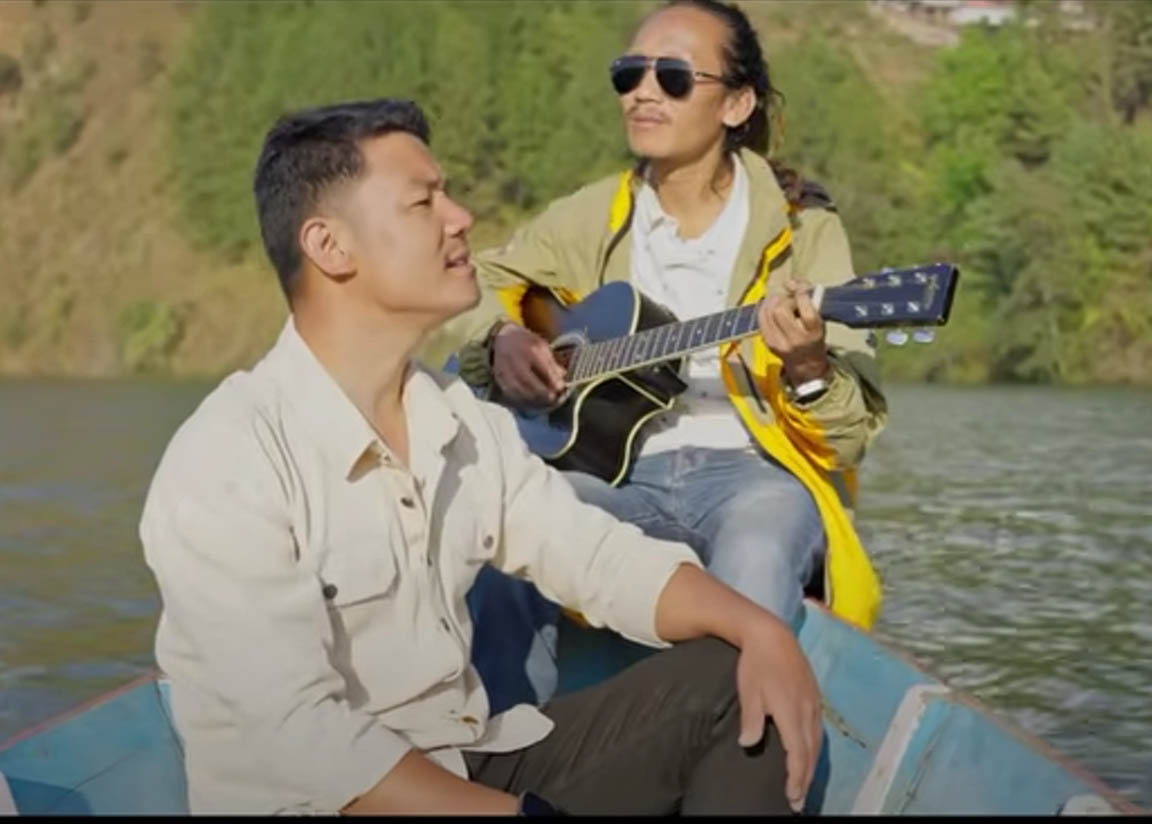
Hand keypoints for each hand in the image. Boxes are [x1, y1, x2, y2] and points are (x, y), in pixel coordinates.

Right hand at [491, 323, 565, 406]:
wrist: (502, 339)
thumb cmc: (526, 343)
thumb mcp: (542, 345)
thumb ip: (552, 362)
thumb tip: (562, 376)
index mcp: (531, 349)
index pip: (543, 368)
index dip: (552, 380)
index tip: (561, 388)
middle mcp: (516, 359)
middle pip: (529, 381)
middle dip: (543, 393)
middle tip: (553, 399)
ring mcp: (506, 370)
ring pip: (519, 389)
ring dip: (533, 399)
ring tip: (544, 402)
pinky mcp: (500, 378)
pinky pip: (511, 393)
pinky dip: (522, 399)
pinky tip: (532, 401)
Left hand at [734, 617, 823, 812]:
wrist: (772, 635)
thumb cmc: (756, 664)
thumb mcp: (749, 691)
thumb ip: (751, 719)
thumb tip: (748, 744)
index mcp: (791, 711)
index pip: (798, 753)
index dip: (796, 777)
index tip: (791, 796)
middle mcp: (807, 711)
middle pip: (810, 753)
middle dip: (805, 780)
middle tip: (798, 803)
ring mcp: (813, 704)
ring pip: (816, 743)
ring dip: (811, 767)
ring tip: (803, 786)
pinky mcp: (814, 698)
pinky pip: (818, 731)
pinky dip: (814, 750)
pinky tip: (808, 756)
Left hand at [757, 278, 830, 385]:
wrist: (805, 364)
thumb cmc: (814, 337)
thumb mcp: (820, 320)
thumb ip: (810, 299)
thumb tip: (790, 282)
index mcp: (813, 331)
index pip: (805, 308)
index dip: (801, 293)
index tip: (801, 289)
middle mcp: (795, 339)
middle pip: (781, 310)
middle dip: (785, 299)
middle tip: (791, 300)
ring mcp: (779, 342)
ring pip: (769, 312)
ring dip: (774, 302)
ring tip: (782, 302)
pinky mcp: (768, 342)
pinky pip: (761, 318)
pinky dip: (765, 308)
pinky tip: (772, 306)